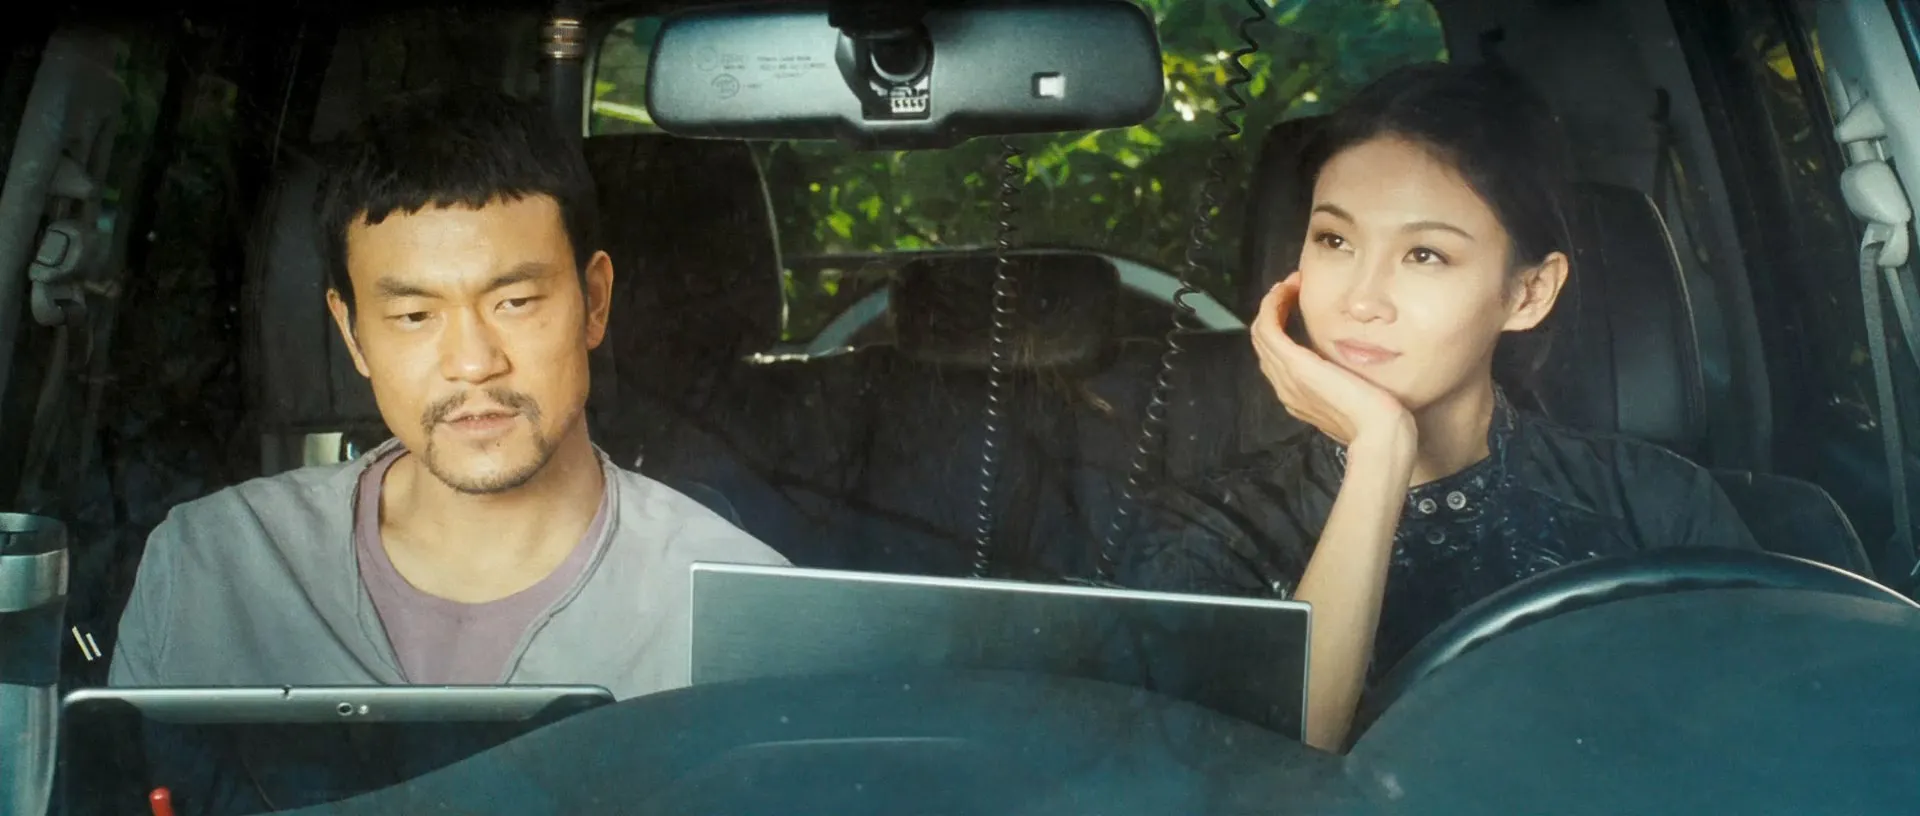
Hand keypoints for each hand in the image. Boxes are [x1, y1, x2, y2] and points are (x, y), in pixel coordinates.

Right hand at [1251, 274, 1414, 450]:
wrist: (1380, 432)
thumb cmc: (1378, 419)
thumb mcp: (1356, 397)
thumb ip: (1345, 382)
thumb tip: (1350, 367)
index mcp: (1298, 396)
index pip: (1277, 357)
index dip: (1282, 327)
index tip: (1299, 304)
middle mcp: (1286, 388)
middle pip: (1264, 343)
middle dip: (1274, 311)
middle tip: (1291, 288)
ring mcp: (1287, 377)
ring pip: (1261, 333)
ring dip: (1272, 304)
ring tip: (1288, 285)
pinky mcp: (1295, 365)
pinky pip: (1268, 328)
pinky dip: (1272, 306)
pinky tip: (1285, 290)